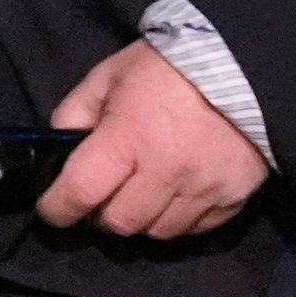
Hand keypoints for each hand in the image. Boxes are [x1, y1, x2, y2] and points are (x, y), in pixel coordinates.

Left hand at [34, 40, 270, 240]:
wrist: (243, 64)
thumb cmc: (167, 66)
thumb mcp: (109, 75)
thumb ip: (76, 111)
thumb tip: (60, 147)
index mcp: (129, 137)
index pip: (80, 192)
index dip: (57, 207)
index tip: (52, 208)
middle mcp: (165, 171)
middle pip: (119, 222)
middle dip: (101, 212)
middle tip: (104, 193)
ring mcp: (202, 190)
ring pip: (156, 232)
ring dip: (141, 217)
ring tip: (142, 190)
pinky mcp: (231, 201)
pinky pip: (193, 230)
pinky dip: (177, 219)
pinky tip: (174, 193)